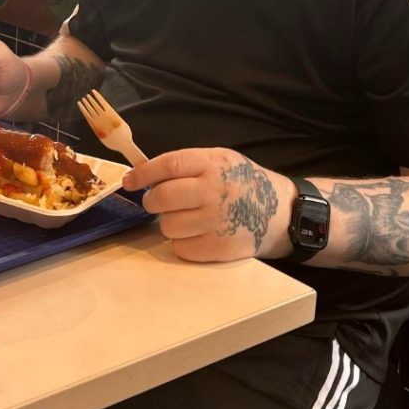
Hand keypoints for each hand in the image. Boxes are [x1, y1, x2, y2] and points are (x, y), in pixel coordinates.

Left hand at [123, 148, 293, 262]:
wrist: (278, 213)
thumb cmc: (241, 182)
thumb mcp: (220, 160)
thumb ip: (187, 165)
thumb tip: (143, 174)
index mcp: (214, 164)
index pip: (169, 165)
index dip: (143, 173)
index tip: (129, 180)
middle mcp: (214, 191)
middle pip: (162, 198)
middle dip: (152, 201)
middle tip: (157, 202)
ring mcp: (217, 221)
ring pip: (167, 225)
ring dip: (169, 222)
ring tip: (186, 217)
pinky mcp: (219, 248)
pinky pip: (180, 248)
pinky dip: (182, 242)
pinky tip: (197, 233)